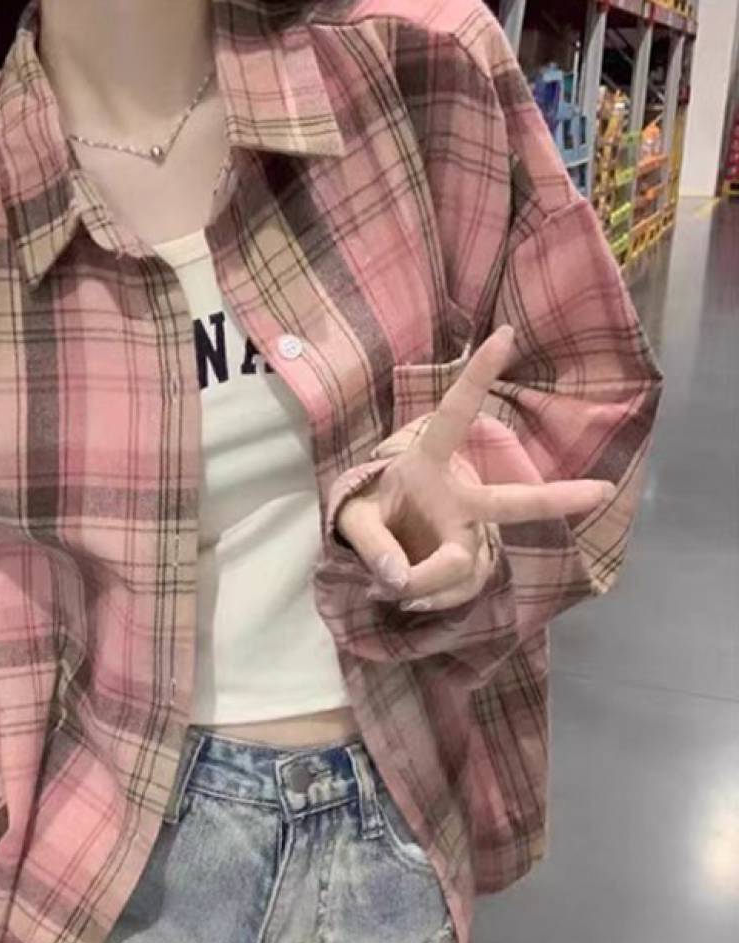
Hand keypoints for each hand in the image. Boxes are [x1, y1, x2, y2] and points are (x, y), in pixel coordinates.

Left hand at [336, 326, 615, 612]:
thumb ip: (370, 543)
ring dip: (426, 585)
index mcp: (428, 465)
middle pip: (509, 502)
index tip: (505, 332)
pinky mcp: (471, 566)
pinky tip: (410, 596)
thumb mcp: (351, 520)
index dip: (476, 376)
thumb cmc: (366, 514)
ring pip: (465, 567)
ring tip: (388, 588)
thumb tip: (398, 579)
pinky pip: (458, 591)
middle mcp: (459, 498)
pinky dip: (430, 599)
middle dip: (554, 498)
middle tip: (601, 490)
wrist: (371, 545)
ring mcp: (470, 533)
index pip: (452, 417)